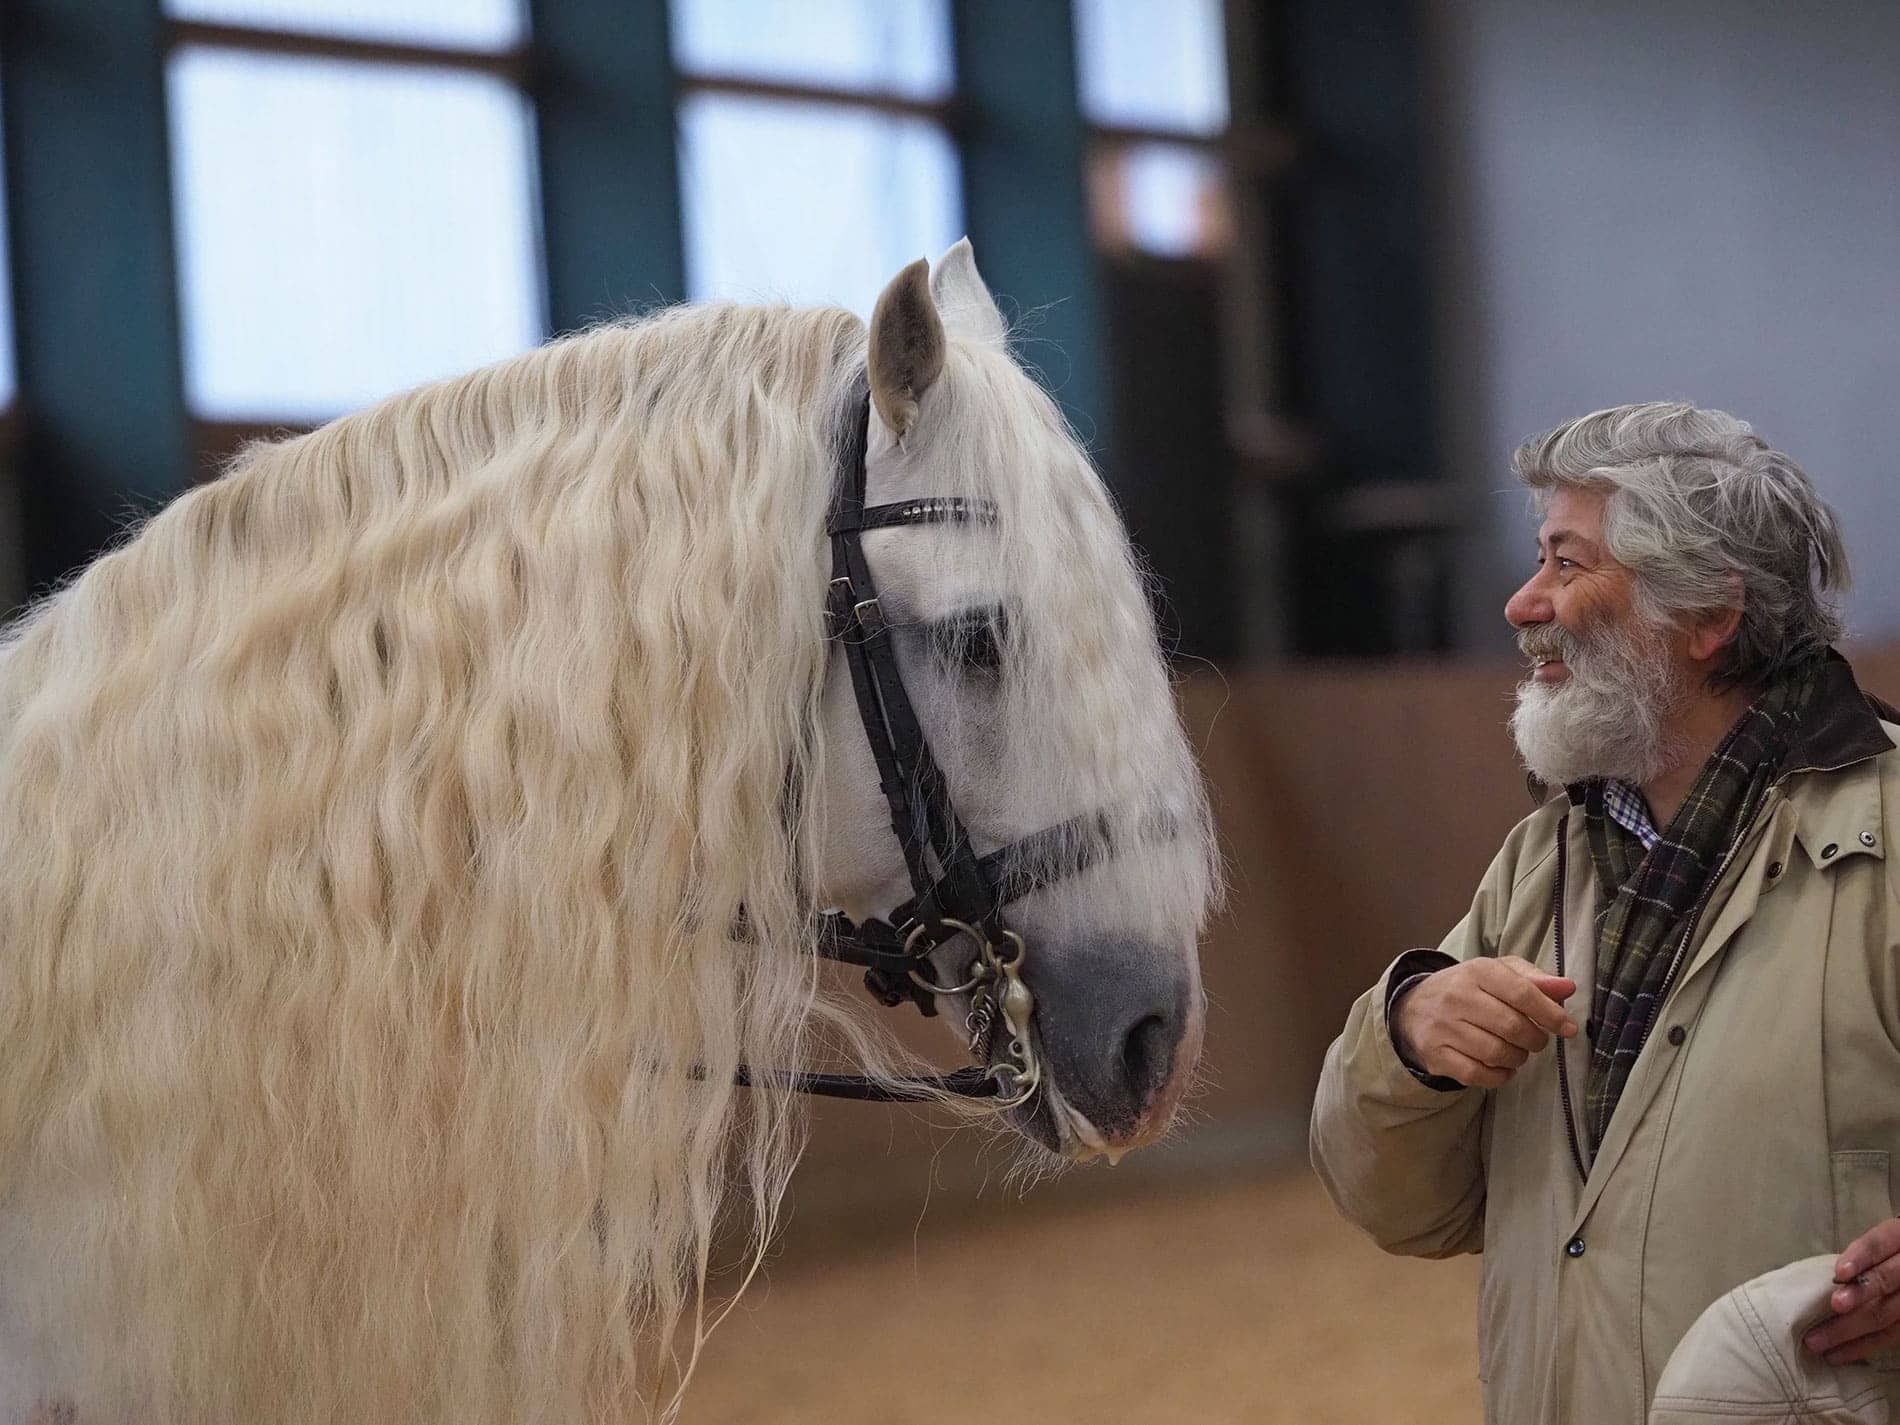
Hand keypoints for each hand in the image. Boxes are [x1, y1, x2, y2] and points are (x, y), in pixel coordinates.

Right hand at [1393, 956, 1577, 1088]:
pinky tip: (1501, 1067)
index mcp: (1477, 971)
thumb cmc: (1468, 990)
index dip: (1551, 1014)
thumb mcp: (1498, 974)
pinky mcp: (1436, 1055)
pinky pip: (1478, 1074)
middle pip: (1512, 1027)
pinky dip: (1499, 1076)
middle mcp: (1456, 997)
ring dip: (1518, 1058)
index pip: (1522, 993)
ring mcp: (1443, 1028)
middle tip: (1536, 1040)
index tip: (1568, 1028)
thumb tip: (1567, 988)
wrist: (1413, 1008)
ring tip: (1517, 1051)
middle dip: (1535, 1039)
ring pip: (1497, 1053)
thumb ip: (1534, 979)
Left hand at [1804, 1218, 1899, 1364]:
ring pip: (1888, 1315)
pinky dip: (1863, 1346)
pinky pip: (1891, 1337)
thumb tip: (1819, 1279)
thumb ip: (1859, 1257)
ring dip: (1851, 1330)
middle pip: (1885, 1281)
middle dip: (1858, 1296)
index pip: (1879, 1244)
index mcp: (1898, 1238)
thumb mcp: (1878, 1244)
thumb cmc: (1883, 1254)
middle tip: (1831, 1308)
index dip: (1860, 1258)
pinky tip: (1839, 1355)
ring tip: (1819, 1342)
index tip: (1839, 1272)